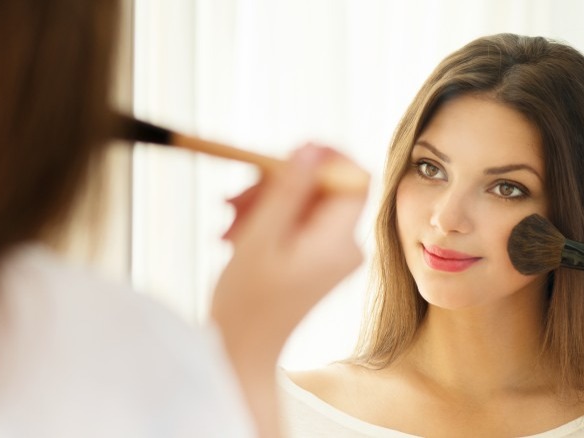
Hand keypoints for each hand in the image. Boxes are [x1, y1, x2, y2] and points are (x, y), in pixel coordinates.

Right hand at [211, 144, 367, 435]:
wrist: (243, 349)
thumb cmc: (247, 301)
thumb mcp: (261, 236)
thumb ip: (289, 189)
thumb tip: (312, 149)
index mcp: (338, 241)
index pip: (355, 178)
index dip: (325, 157)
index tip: (283, 156)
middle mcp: (345, 246)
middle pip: (324, 188)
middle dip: (278, 183)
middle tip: (234, 199)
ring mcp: (333, 254)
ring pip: (306, 202)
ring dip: (266, 202)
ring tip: (228, 223)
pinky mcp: (318, 259)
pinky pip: (299, 221)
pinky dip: (269, 219)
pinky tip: (238, 234)